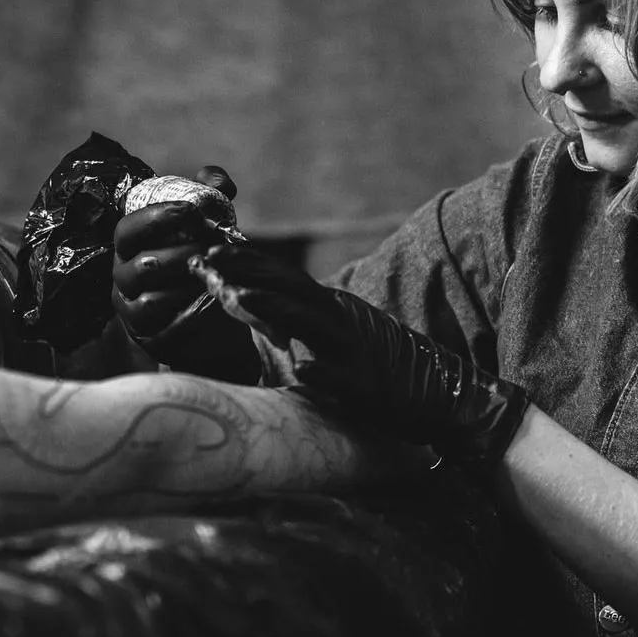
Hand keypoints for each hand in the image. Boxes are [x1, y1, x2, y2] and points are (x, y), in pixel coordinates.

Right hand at [112, 166, 258, 381]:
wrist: (212, 314)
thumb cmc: (202, 259)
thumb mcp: (206, 225)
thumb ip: (209, 196)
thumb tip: (215, 179)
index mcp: (130, 247)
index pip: (128, 230)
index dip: (157, 217)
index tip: (192, 211)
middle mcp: (124, 279)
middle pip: (142, 265)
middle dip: (182, 253)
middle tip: (213, 247)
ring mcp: (134, 313)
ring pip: (152, 301)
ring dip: (187, 286)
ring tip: (215, 274)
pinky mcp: (151, 341)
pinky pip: (167, 332)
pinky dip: (193, 317)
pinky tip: (216, 302)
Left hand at [188, 241, 529, 472]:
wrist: (426, 390)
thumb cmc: (362, 365)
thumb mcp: (323, 335)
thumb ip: (284, 320)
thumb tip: (235, 299)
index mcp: (326, 307)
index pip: (283, 277)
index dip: (249, 260)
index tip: (211, 246)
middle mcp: (338, 319)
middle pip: (291, 288)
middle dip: (250, 270)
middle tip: (211, 255)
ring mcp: (350, 350)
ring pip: (310, 324)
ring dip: (274, 308)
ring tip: (239, 297)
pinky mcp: (362, 386)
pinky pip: (340, 379)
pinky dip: (322, 373)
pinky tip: (303, 370)